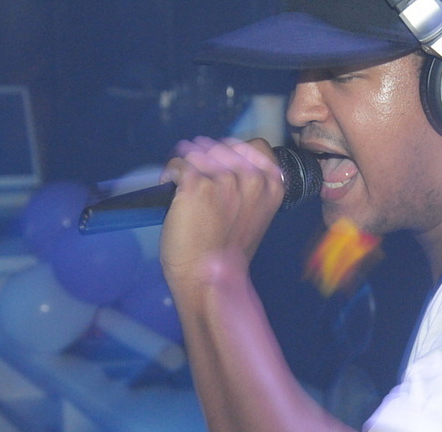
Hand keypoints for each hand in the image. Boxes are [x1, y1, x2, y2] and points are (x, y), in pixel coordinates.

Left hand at [159, 137, 283, 285]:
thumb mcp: (255, 214)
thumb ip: (249, 187)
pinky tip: (170, 188)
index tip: (220, 166)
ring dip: (185, 164)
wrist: (210, 277)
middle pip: (222, 145)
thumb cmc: (228, 251)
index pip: (255, 145)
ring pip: (196, 151)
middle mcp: (251, 178)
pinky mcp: (196, 184)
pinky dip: (169, 174)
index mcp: (272, 185)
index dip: (233, 152)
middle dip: (205, 156)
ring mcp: (224, 179)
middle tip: (195, 177)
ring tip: (180, 184)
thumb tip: (223, 162)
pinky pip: (177, 163)